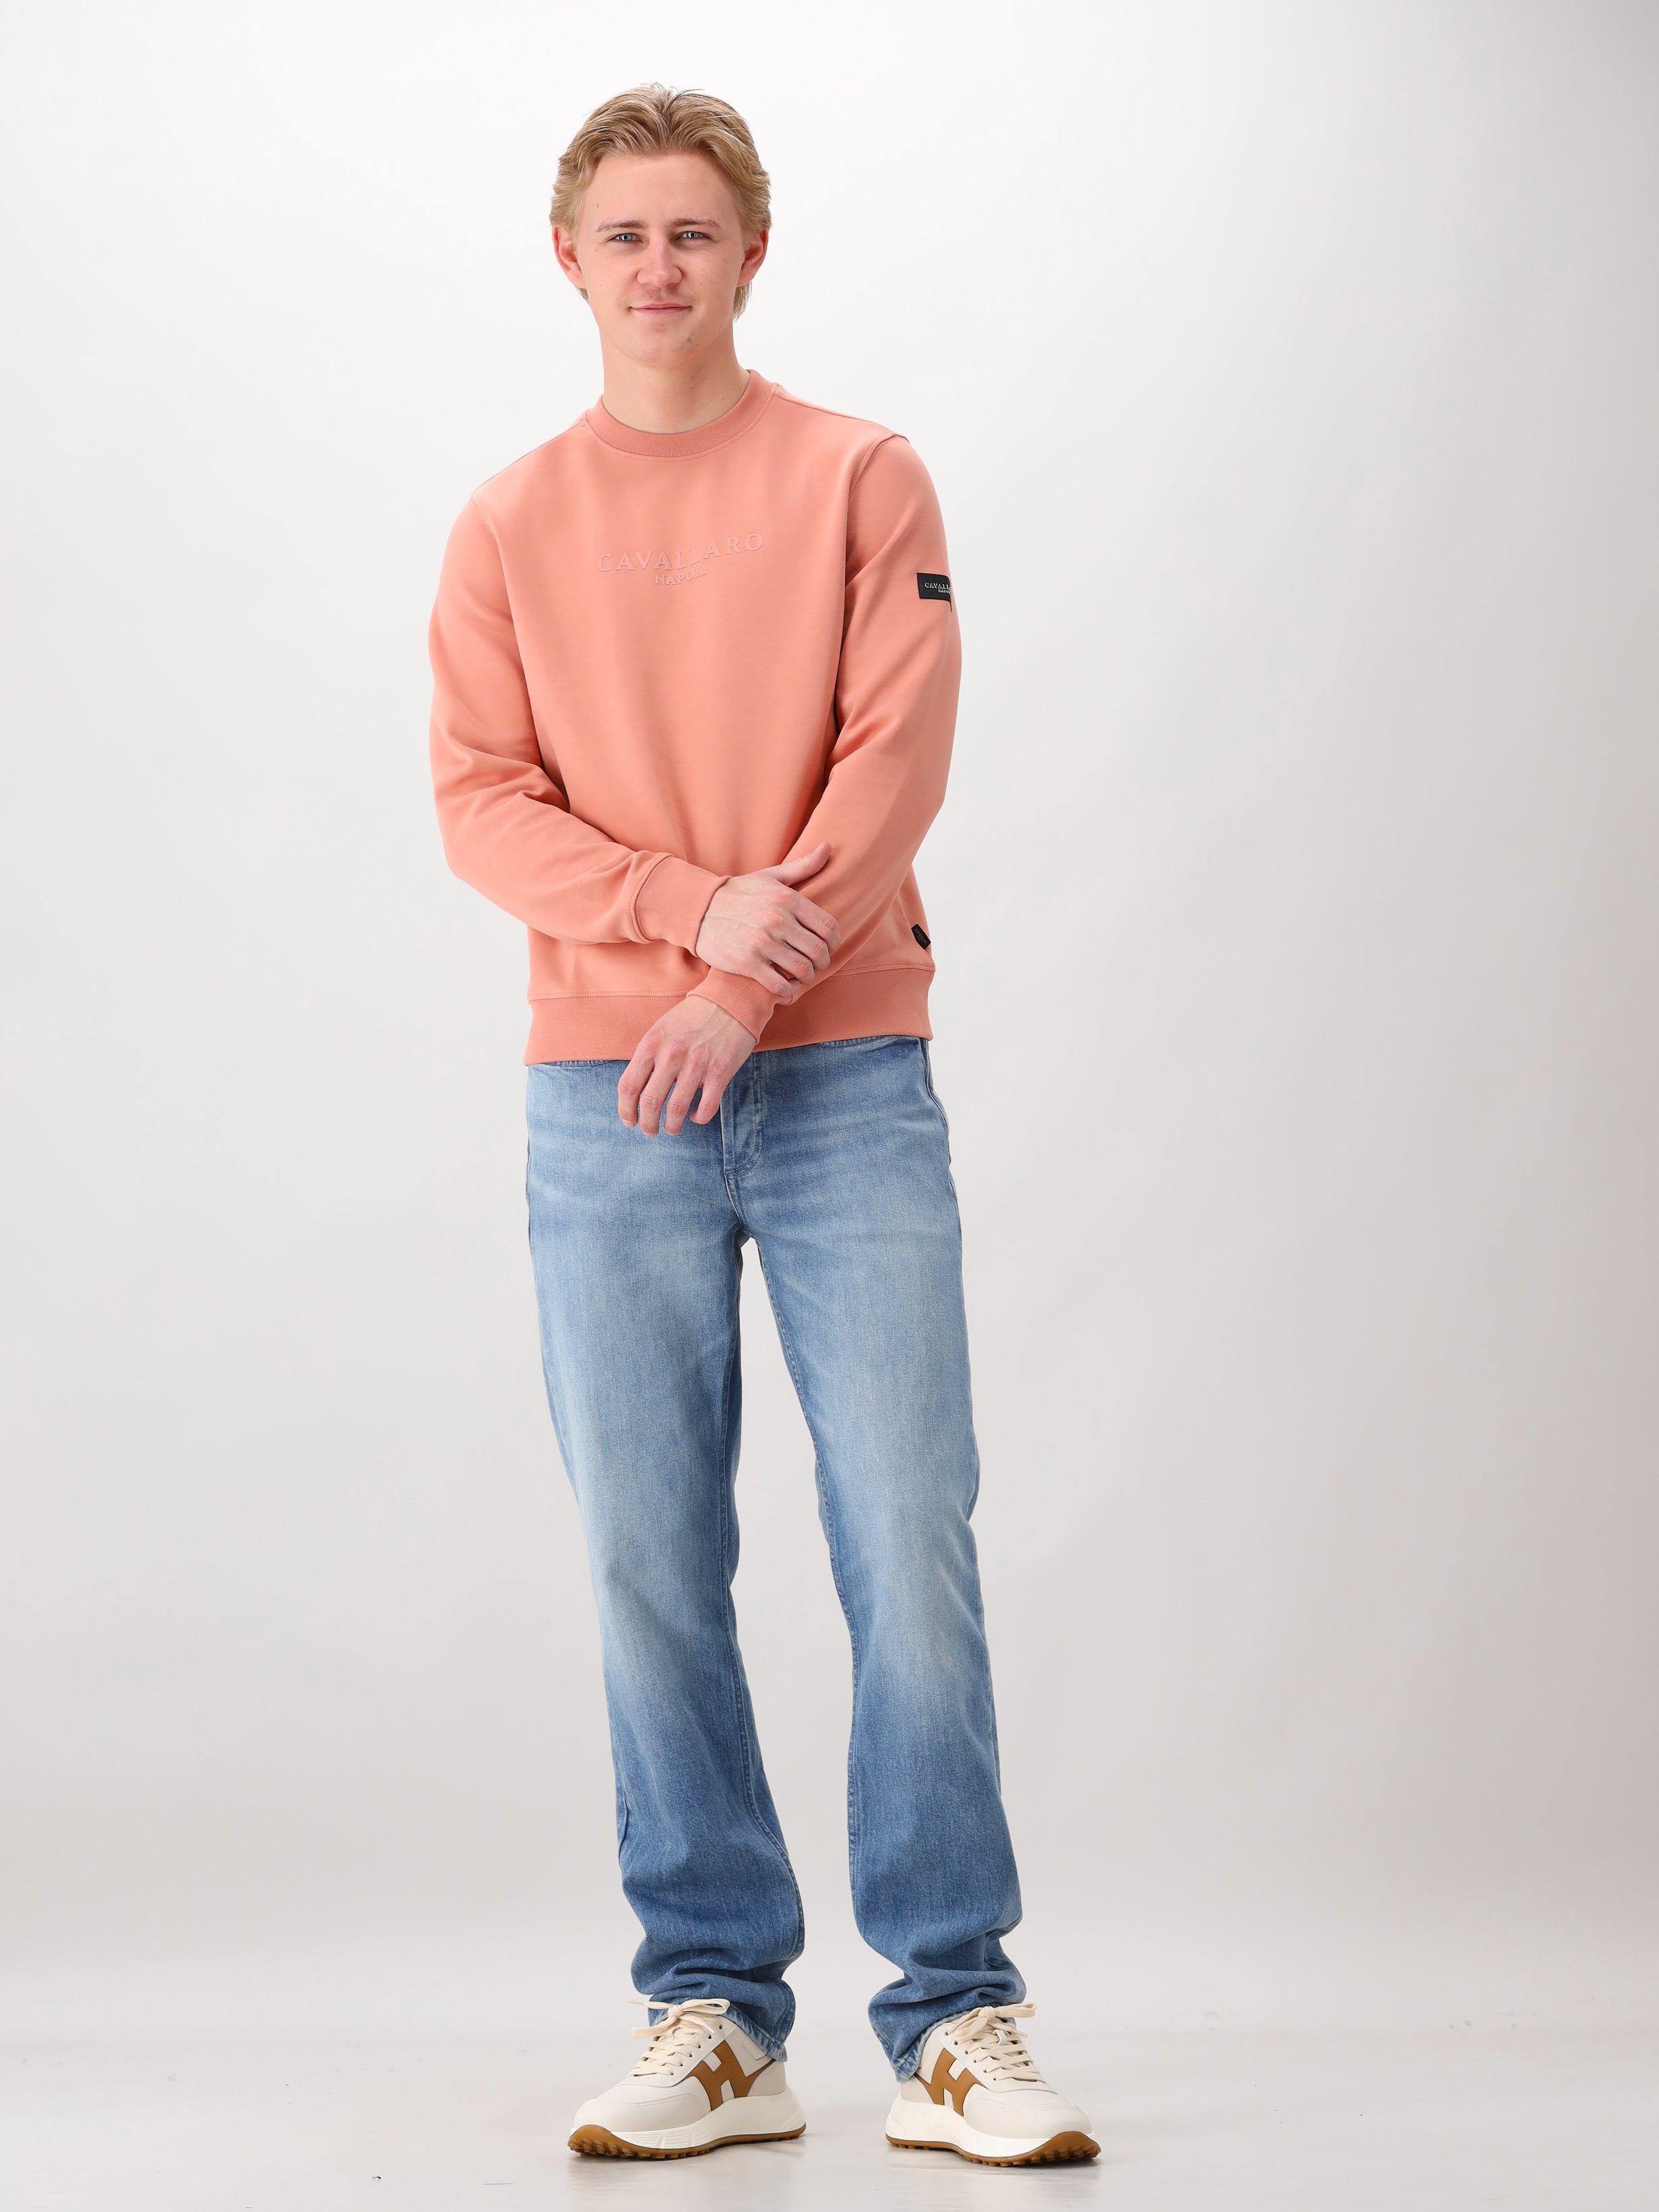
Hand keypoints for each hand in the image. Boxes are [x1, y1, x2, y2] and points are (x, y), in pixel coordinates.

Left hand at [619, 997, 755, 1135]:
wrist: (730, 1000)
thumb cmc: (692, 1017)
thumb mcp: (661, 1029)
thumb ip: (648, 1056)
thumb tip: (637, 1090)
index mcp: (652, 1043)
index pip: (628, 1085)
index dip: (625, 1109)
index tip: (629, 1121)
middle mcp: (671, 1054)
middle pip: (650, 1103)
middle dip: (647, 1125)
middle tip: (649, 1132)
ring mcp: (697, 1064)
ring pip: (676, 1110)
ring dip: (672, 1126)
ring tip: (672, 1129)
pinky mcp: (721, 1072)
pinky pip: (707, 1107)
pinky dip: (699, 1118)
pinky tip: (696, 1117)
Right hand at [694, 842, 839, 1000]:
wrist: (698, 911)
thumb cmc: (738, 894)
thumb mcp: (769, 877)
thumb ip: (802, 866)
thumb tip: (828, 846)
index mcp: (787, 899)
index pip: (828, 927)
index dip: (834, 942)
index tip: (829, 947)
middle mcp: (777, 920)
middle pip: (818, 951)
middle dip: (822, 962)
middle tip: (816, 964)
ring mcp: (762, 943)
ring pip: (802, 970)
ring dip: (807, 977)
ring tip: (801, 975)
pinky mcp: (747, 963)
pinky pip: (780, 985)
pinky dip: (788, 990)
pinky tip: (785, 985)